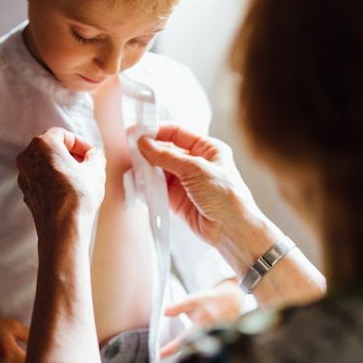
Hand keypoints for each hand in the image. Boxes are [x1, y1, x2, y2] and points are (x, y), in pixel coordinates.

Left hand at [16, 127, 105, 234]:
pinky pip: (41, 180)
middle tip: (87, 164)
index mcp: (42, 144)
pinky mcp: (26, 193)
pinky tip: (69, 191)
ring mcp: (23, 177)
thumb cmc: (78, 196)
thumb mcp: (95, 170)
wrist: (63, 228)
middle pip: (51, 148)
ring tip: (80, 178)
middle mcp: (27, 158)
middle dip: (70, 154)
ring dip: (62, 167)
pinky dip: (54, 180)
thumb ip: (95, 156)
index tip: (92, 154)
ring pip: (45, 164)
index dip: (81, 143)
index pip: (63, 134)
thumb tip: (94, 156)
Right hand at [138, 124, 281, 273]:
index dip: (158, 131)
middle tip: (130, 151)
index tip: (139, 132)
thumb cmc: (227, 196)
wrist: (232, 230)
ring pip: (160, 170)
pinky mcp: (177, 200)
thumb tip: (145, 144)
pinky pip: (158, 188)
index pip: (178, 133)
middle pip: (166, 151)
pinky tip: (139, 183)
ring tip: (133, 168)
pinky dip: (147, 186)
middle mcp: (196, 163)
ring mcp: (186, 182)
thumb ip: (168, 157)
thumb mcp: (196, 170)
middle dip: (149, 151)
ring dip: (146, 169)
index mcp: (208, 149)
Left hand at [159, 278, 243, 358]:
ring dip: (187, 360)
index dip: (169, 349)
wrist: (231, 300)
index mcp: (202, 325)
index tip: (158, 354)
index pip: (182, 341)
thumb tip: (163, 312)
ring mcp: (217, 341)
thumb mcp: (192, 300)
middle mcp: (211, 336)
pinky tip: (189, 361)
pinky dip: (197, 356)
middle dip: (178, 360)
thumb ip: (177, 307)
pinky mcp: (222, 343)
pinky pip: (207, 352)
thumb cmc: (209, 300)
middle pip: (192, 353)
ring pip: (200, 354)